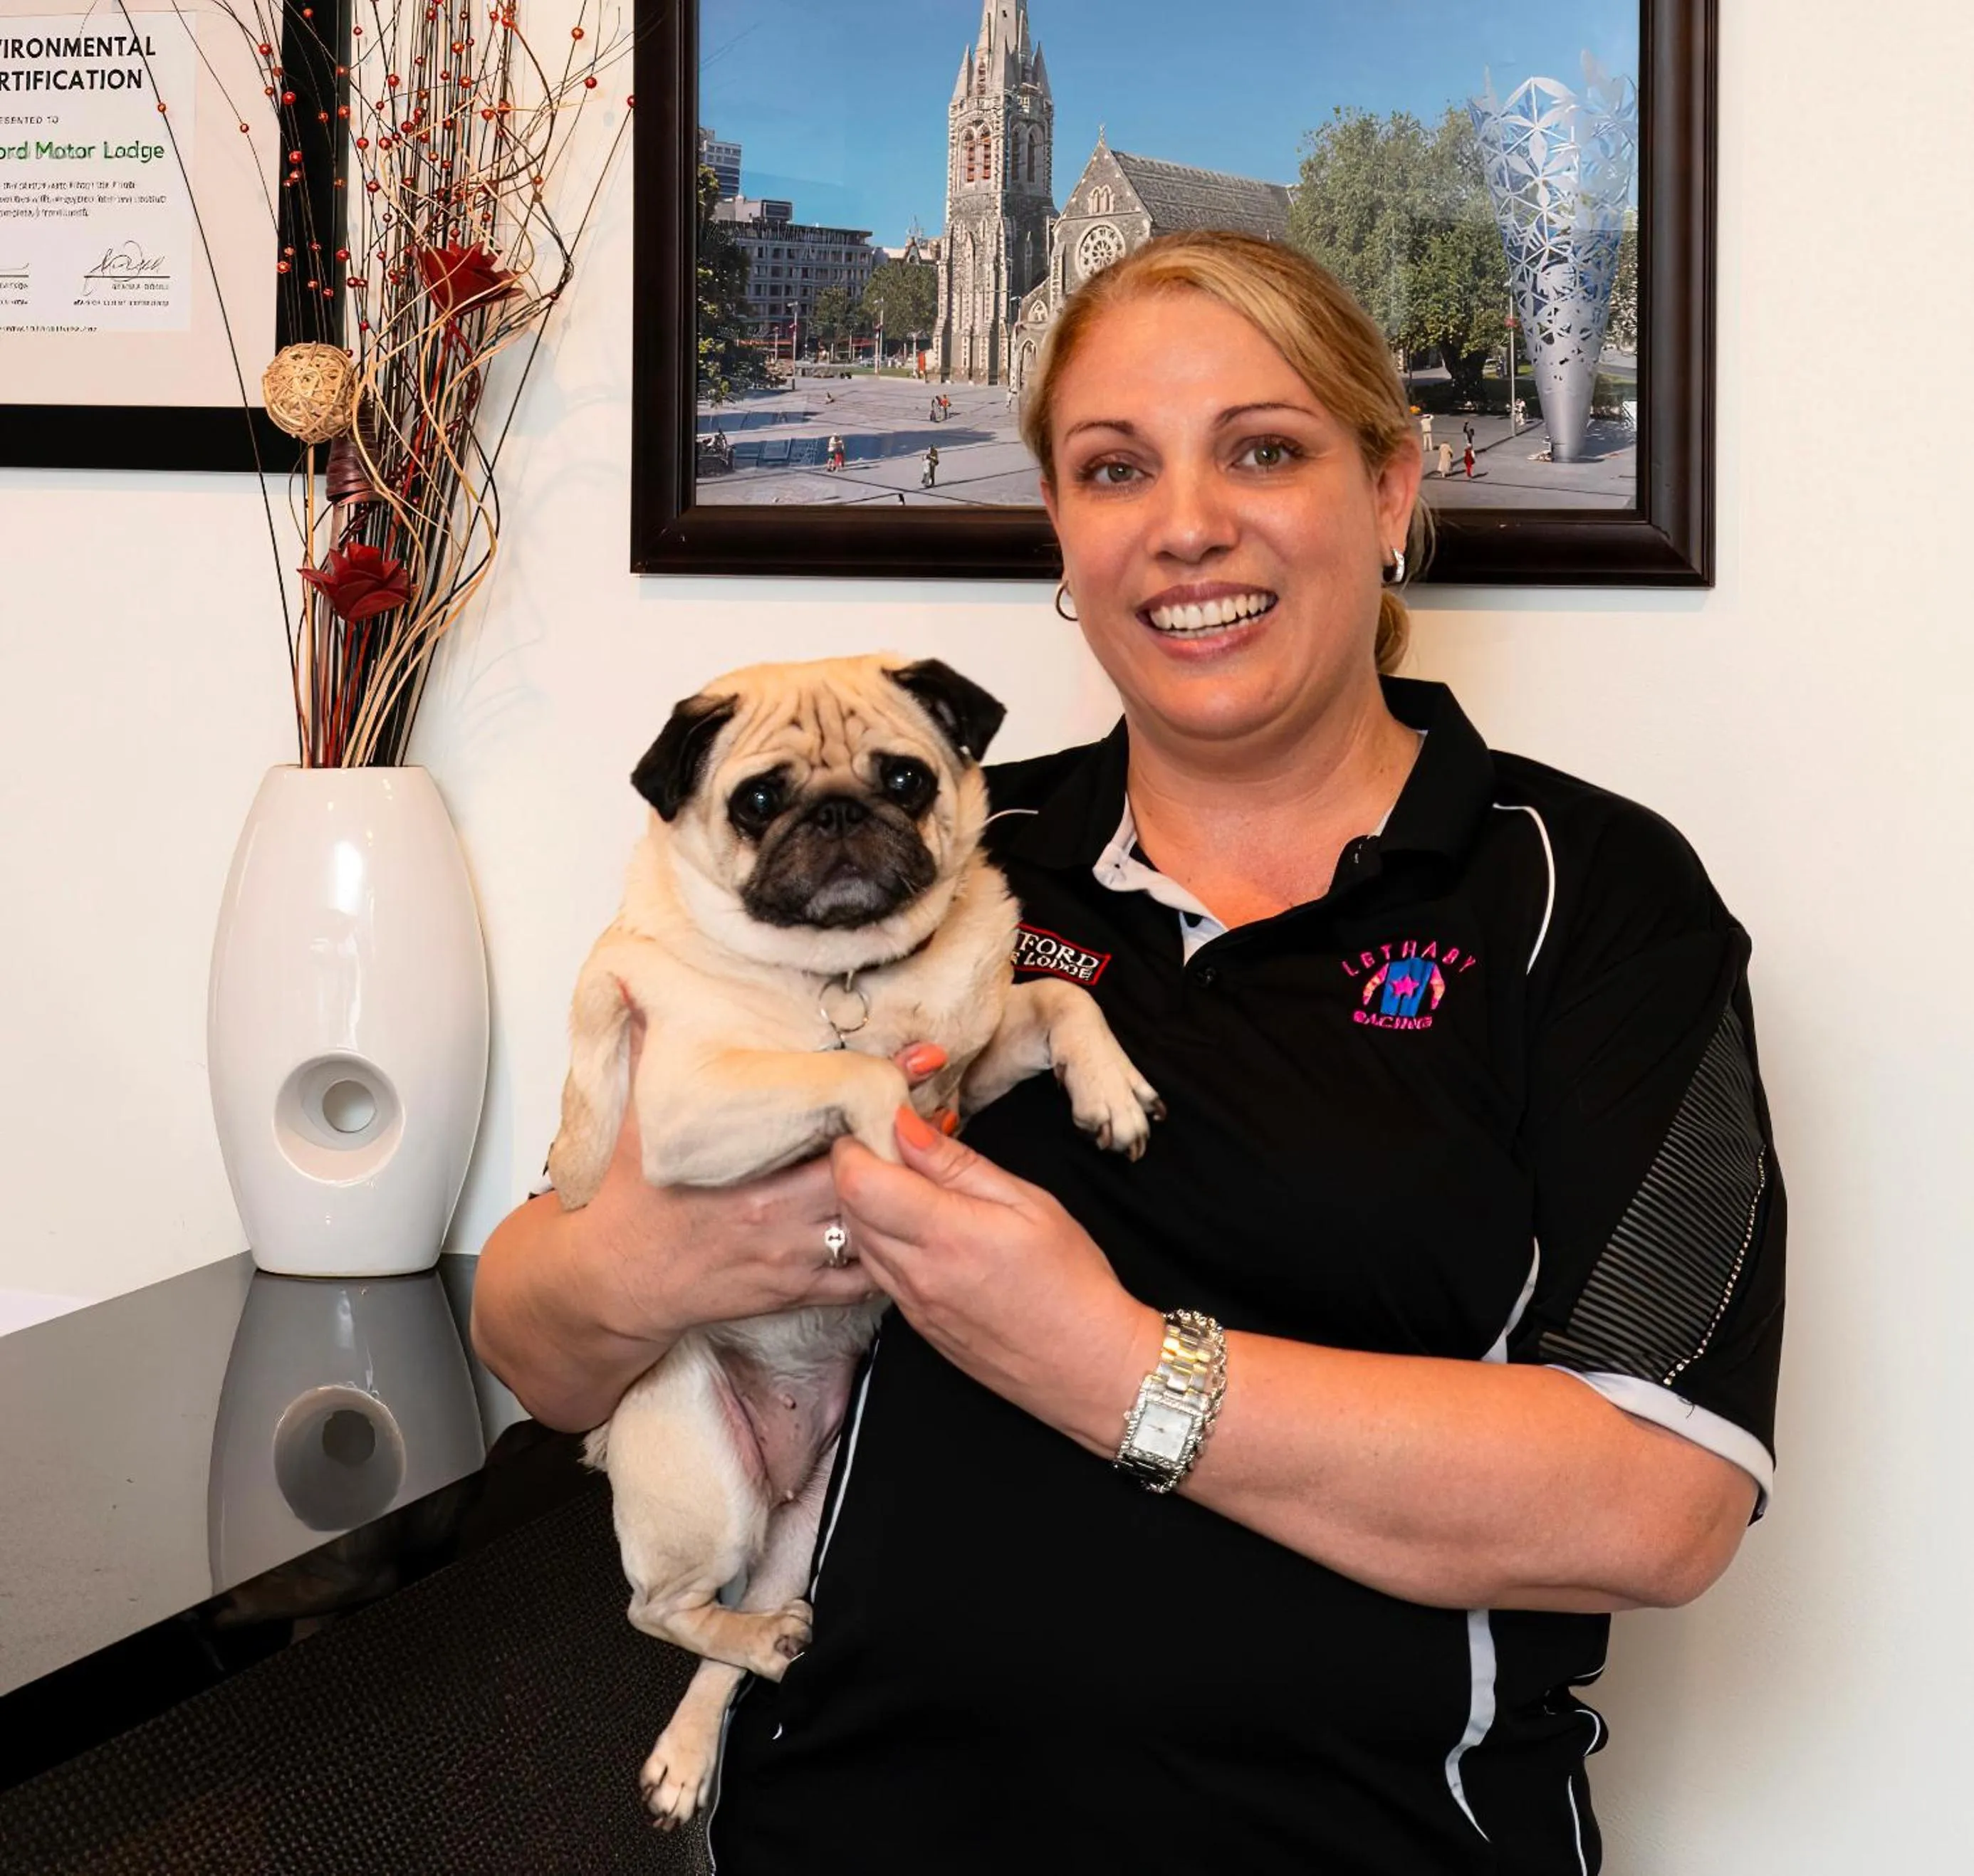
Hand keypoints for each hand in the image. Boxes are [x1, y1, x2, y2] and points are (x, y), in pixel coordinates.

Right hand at [578, 1026, 957, 1342]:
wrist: (612, 1279)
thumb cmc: (629, 1196)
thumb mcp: (637, 1114)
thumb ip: (650, 1046)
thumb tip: (641, 989)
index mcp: (746, 1162)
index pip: (828, 1115)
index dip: (880, 1083)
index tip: (923, 1057)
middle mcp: (777, 1209)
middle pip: (868, 1169)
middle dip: (910, 1139)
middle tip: (948, 1106)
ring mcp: (791, 1253)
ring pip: (874, 1225)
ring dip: (913, 1197)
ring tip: (946, 1162)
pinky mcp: (795, 1291)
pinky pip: (861, 1280)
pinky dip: (894, 1256)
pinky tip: (914, 1229)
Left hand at [830, 1109, 1160, 1455]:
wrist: (1087, 1366)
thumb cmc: (1071, 1279)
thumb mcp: (1028, 1202)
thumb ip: (958, 1164)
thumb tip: (905, 1126)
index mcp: (946, 1234)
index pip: (858, 1182)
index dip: (856, 1147)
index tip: (882, 1128)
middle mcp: (916, 1273)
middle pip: (847, 1208)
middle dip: (860, 1170)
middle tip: (900, 1152)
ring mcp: (911, 1304)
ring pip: (858, 1240)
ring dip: (870, 1207)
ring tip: (917, 1190)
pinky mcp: (915, 1324)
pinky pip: (877, 1271)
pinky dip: (884, 1241)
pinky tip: (923, 1231)